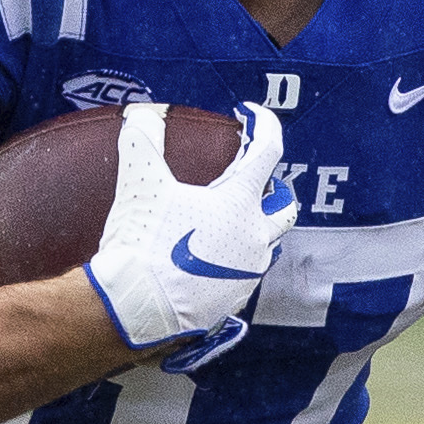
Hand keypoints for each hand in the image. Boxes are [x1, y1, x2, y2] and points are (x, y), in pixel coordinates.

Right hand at [84, 99, 301, 369]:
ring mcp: (249, 273)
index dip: (264, 124)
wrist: (137, 308)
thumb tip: (140, 116)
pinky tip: (210, 255)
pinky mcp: (236, 300)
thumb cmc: (142, 244)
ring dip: (255, 227)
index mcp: (240, 204)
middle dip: (275, 189)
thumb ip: (142, 143)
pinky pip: (246, 273)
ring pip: (267, 244)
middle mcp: (255, 238)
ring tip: (228, 219)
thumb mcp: (139, 185)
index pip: (268, 151)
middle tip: (254, 180)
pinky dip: (235, 257)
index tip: (250, 115)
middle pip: (285, 207)